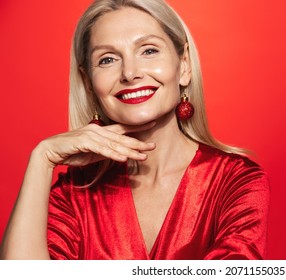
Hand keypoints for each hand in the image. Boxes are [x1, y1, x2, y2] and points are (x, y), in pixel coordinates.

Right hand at [35, 122, 155, 167]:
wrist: (51, 151)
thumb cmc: (72, 152)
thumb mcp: (93, 153)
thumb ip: (106, 151)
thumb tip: (121, 154)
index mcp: (101, 131)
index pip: (122, 128)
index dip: (137, 127)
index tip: (152, 123)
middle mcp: (98, 130)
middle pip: (122, 138)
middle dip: (139, 143)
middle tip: (153, 146)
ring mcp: (91, 135)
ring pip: (114, 144)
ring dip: (129, 151)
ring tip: (143, 156)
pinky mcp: (84, 142)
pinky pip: (102, 150)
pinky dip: (113, 154)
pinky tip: (123, 159)